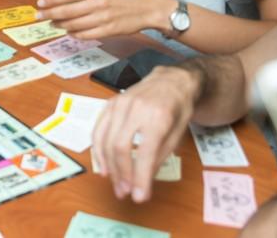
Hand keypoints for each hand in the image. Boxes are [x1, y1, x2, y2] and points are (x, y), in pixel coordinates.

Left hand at [36, 0, 174, 39]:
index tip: (40, 3)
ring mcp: (104, 17)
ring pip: (75, 24)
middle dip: (50, 14)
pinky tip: (69, 32)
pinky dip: (75, 34)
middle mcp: (99, 2)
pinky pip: (86, 35)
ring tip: (52, 24)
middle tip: (39, 16)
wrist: (150, 8)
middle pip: (68, 10)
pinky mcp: (109, 31)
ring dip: (60, 25)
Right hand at [92, 65, 199, 202]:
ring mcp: (120, 103)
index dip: (140, 177)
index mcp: (158, 116)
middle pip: (120, 147)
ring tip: (116, 184)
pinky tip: (104, 166)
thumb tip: (142, 181)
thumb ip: (159, 157)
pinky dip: (98, 150)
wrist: (171, 80)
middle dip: (122, 174)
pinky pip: (98, 129)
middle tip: (125, 192)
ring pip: (106, 140)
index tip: (139, 197)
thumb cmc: (177, 108)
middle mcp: (136, 108)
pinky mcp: (110, 103)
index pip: (145, 152)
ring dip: (109, 166)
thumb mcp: (178, 134)